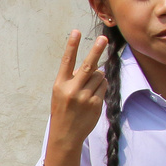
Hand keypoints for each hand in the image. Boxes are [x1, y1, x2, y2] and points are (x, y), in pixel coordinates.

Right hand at [44, 31, 108, 165]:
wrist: (65, 134)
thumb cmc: (63, 109)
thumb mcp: (61, 92)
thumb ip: (73, 78)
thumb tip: (95, 64)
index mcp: (60, 84)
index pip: (67, 61)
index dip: (72, 45)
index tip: (76, 31)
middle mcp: (73, 90)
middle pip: (89, 66)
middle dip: (97, 50)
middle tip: (104, 39)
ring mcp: (85, 97)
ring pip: (100, 76)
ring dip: (98, 76)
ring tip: (89, 87)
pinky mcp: (96, 104)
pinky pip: (104, 87)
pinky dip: (101, 87)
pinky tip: (93, 95)